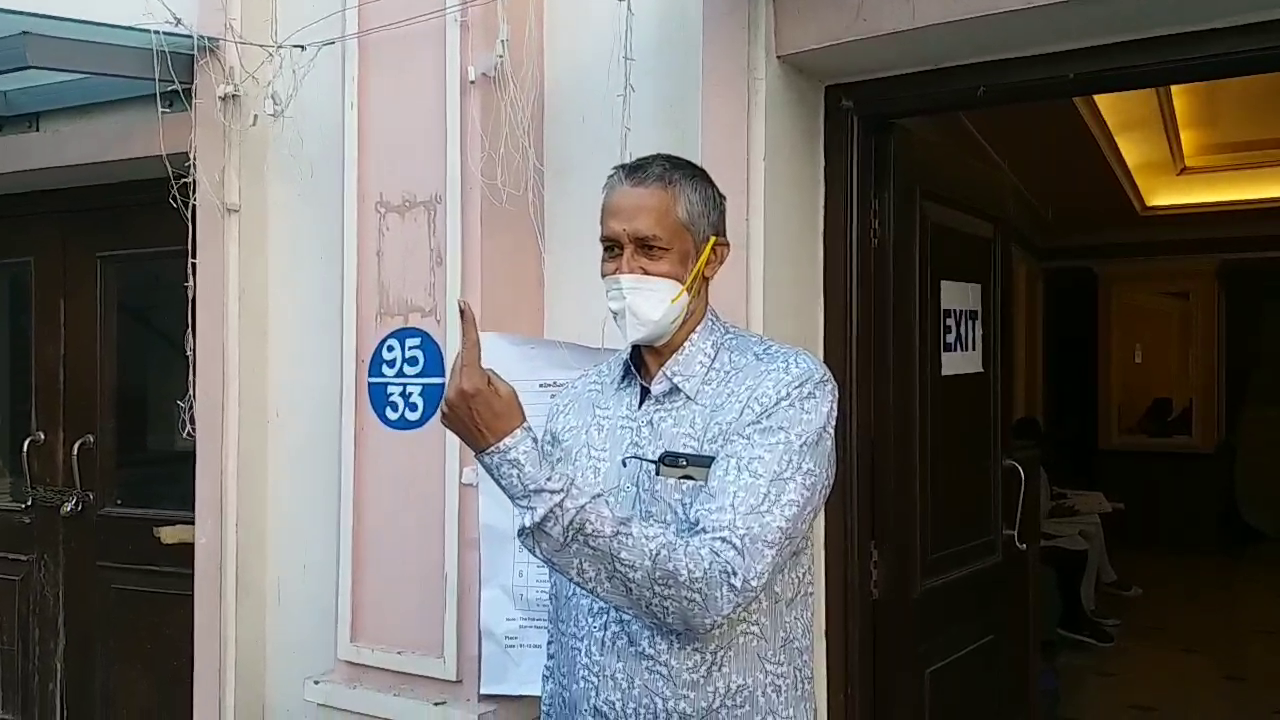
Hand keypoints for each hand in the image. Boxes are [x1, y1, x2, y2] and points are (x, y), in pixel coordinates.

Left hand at [441, 300, 526, 452]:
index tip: (462, 307)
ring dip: (468, 384)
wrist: (505, 453)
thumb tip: (476, 369)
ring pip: (455, 380)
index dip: (467, 324)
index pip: (469, 347)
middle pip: (460, 364)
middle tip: (490, 387)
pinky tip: (475, 410)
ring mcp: (446, 406)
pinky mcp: (444, 416)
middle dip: (473, 367)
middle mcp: (453, 394)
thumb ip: (487, 373)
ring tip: (483, 403)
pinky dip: (462, 397)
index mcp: (471, 384)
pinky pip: (452, 396)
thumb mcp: (506, 390)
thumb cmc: (510, 424)